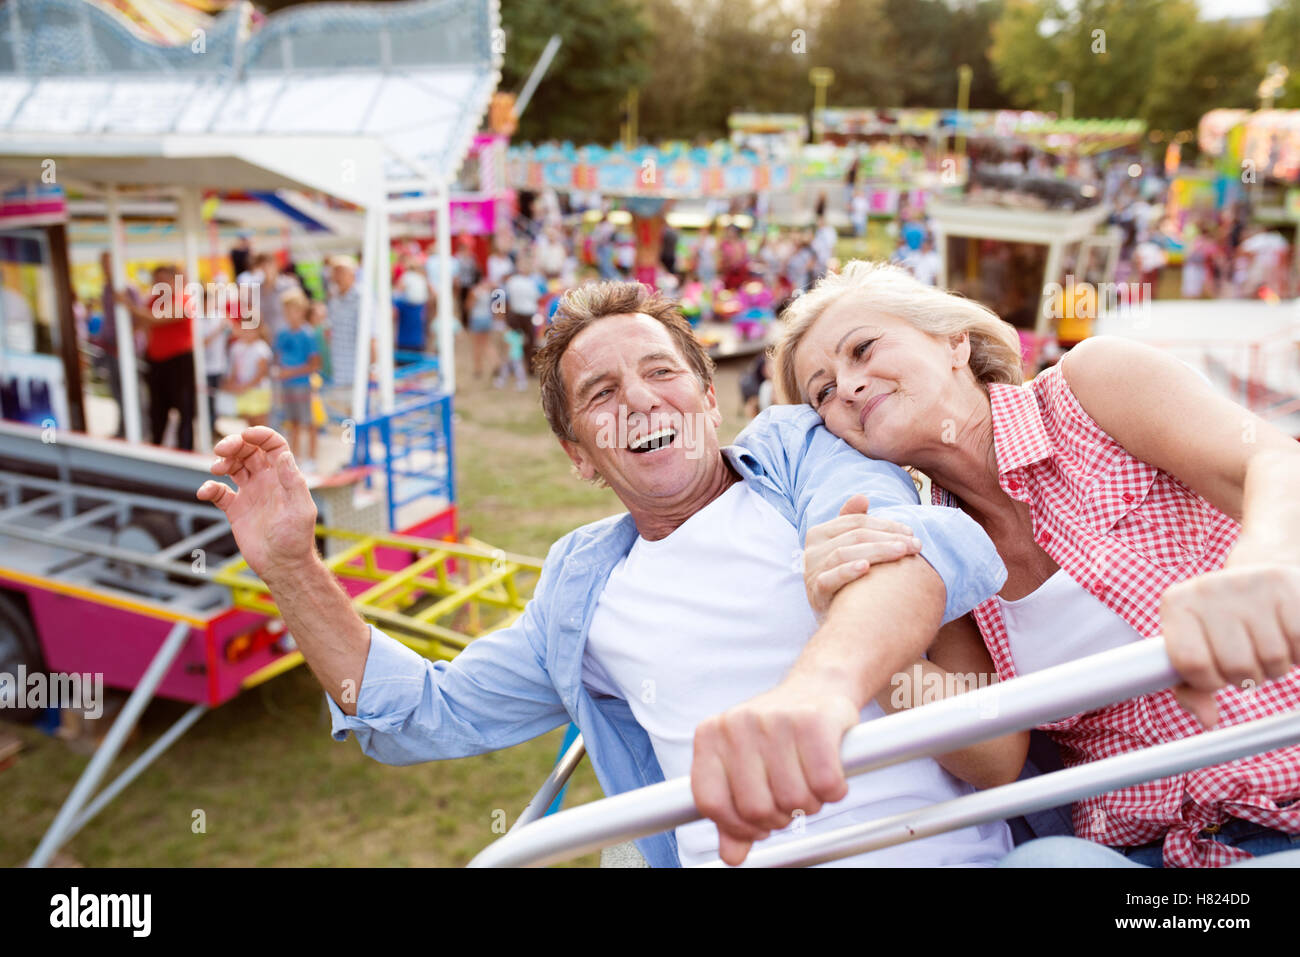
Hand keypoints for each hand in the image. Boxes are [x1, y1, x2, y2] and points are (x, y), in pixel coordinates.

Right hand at [196, 427, 317, 583]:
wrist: (282, 565)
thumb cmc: (296, 539)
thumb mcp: (300, 509)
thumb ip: (292, 481)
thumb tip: (283, 455)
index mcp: (283, 477)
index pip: (273, 446)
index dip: (260, 435)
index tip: (245, 434)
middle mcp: (266, 481)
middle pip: (249, 451)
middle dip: (235, 444)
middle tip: (222, 450)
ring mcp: (251, 493)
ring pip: (233, 466)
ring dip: (223, 461)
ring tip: (217, 469)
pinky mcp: (236, 509)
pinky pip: (219, 492)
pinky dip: (210, 488)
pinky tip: (205, 492)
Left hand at [691, 675, 859, 865]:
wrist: (817, 687)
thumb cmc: (777, 734)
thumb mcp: (745, 767)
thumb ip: (734, 812)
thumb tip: (731, 856)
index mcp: (711, 736)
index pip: (711, 803)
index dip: (738, 826)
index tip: (757, 826)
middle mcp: (738, 724)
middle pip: (756, 808)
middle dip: (780, 818)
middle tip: (790, 803)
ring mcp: (775, 720)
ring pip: (794, 801)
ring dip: (810, 804)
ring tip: (810, 783)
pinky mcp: (814, 720)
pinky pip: (827, 784)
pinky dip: (834, 791)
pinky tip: (831, 775)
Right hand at [802, 494, 922, 617]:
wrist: (833, 618)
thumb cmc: (841, 576)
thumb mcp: (844, 547)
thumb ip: (852, 522)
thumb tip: (862, 497)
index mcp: (819, 533)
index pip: (856, 522)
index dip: (885, 524)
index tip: (910, 532)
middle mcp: (812, 549)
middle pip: (854, 536)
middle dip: (887, 538)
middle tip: (915, 545)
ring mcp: (811, 570)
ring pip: (845, 553)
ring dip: (877, 551)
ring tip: (902, 553)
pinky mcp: (815, 591)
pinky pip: (830, 578)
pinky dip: (848, 571)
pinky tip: (866, 567)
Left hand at [1161, 549, 1299, 727]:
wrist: (1259, 580)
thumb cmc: (1222, 625)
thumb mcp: (1197, 649)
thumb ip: (1192, 689)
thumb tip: (1207, 720)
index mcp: (1176, 604)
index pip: (1191, 664)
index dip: (1210, 682)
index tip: (1216, 674)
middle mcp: (1207, 588)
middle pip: (1236, 667)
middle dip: (1246, 676)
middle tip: (1247, 657)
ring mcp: (1246, 583)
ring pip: (1272, 660)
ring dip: (1274, 666)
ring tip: (1266, 643)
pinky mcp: (1283, 585)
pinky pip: (1299, 646)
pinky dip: (1298, 653)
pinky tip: (1286, 636)